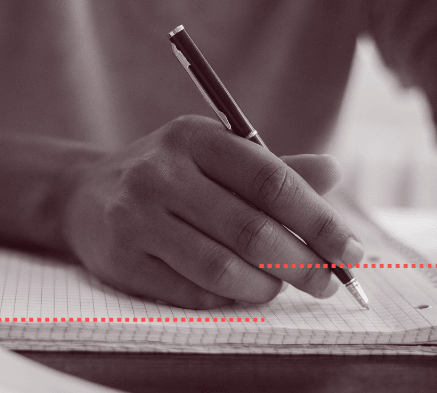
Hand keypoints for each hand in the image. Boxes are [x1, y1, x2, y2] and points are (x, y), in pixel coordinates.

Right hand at [61, 115, 363, 308]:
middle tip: (328, 283)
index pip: (269, 179)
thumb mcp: (214, 157)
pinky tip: (238, 291)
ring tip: (278, 285)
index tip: (351, 251)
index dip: (318, 219)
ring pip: (221, 268)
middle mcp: (160, 173)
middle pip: (250, 229)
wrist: (84, 196)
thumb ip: (273, 169)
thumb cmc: (168, 177)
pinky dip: (227, 299)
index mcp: (193, 137)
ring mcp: (135, 217)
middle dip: (302, 263)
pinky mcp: (121, 259)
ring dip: (265, 286)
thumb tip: (332, 172)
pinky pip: (190, 293)